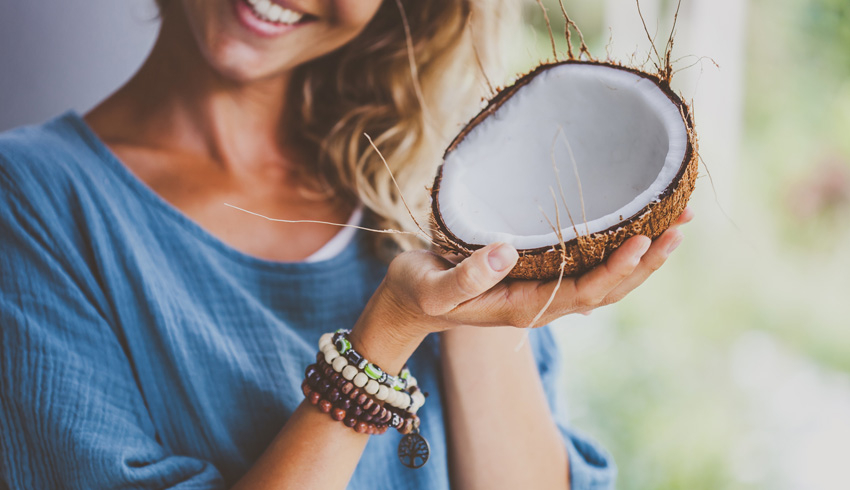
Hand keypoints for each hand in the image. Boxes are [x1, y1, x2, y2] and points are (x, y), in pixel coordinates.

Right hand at [350, 208, 693, 368]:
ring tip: (676, 224)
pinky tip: (634, 230)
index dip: (617, 269)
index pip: (585, 292)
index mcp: (524, 308)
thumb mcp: (433, 288)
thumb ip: (467, 276)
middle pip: (610, 289)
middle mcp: (544, 303)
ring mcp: (544, 293)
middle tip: (683, 223)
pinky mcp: (539, 278)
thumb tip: (506, 249)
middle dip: (649, 261)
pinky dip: (618, 252)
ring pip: (606, 281)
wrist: (409, 306)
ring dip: (643, 257)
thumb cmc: (418, 293)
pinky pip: (589, 269)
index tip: (644, 238)